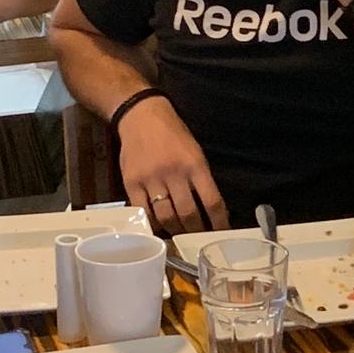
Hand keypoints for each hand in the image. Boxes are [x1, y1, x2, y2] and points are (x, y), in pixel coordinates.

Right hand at [117, 94, 227, 232]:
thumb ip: (201, 178)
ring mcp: (151, 179)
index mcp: (195, 165)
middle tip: (197, 237)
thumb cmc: (172, 134)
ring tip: (179, 234)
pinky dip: (153, 223)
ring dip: (175, 230)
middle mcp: (174, 173)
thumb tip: (210, 208)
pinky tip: (158, 226)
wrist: (140, 115)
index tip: (221, 232)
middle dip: (195, 231)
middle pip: (188, 214)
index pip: (212, 201)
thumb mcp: (195, 152)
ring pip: (166, 216)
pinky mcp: (132, 183)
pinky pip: (143, 212)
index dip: (219, 222)